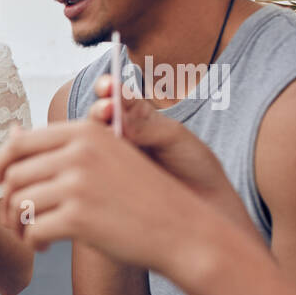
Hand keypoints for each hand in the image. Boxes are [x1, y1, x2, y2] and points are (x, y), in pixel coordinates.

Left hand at [0, 117, 205, 276]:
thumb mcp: (105, 157)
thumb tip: (10, 131)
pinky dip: (33, 242)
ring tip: (31, 235)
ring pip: (20, 203)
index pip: (21, 143)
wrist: (183, 231)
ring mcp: (78, 184)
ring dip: (18, 224)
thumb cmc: (140, 196)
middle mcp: (79, 152)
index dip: (1, 164)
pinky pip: (34, 230)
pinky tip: (45, 247)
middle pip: (15, 175)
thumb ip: (59, 146)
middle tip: (16, 221)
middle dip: (8, 202)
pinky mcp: (78, 218)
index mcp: (85, 132)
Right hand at [88, 74, 233, 204]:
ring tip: (107, 135)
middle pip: (95, 121)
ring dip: (91, 137)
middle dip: (98, 112)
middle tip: (107, 110)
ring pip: (87, 146)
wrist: (208, 209)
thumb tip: (115, 119)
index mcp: (136, 120)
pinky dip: (90, 167)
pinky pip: (88, 175)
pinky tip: (103, 164)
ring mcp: (109, 164)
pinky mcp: (103, 188)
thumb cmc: (197, 169)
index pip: (115, 99)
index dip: (107, 89)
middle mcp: (118, 139)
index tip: (107, 85)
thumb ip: (145, 125)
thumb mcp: (175, 138)